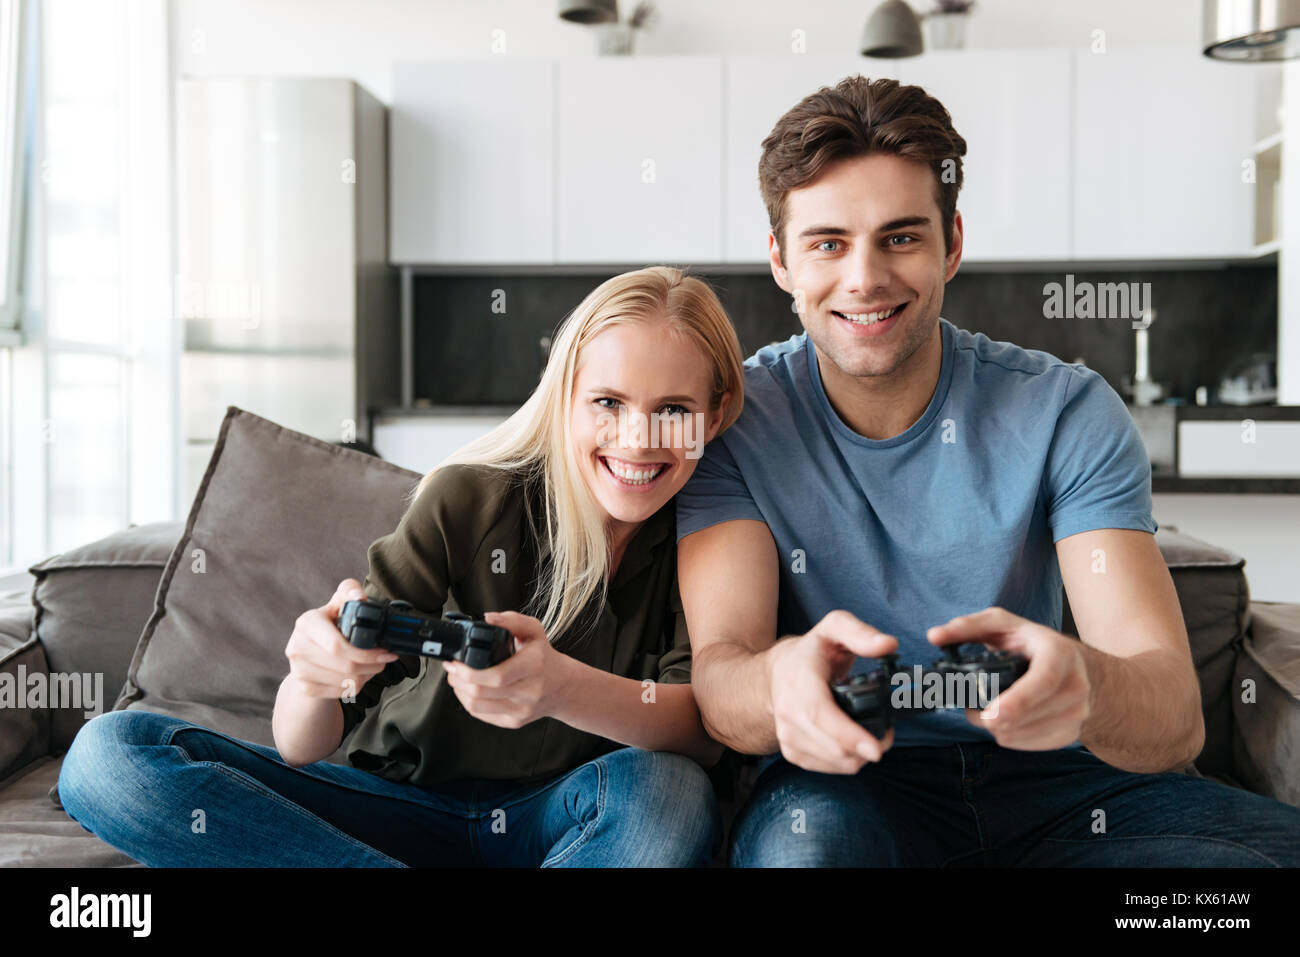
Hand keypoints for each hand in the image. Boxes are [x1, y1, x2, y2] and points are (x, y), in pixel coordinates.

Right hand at [284, 579, 399, 699]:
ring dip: (367, 675)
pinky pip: (340, 692)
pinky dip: (355, 686)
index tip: (386, 651)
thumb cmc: (329, 625)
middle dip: (372, 665)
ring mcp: (298, 670)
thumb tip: (359, 596)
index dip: (365, 652)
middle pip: (345, 666)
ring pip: (345, 681)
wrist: (307, 652)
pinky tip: (359, 675)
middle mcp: (297, 647)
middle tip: (386, 660)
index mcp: (306, 623)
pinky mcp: (305, 687)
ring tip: (374, 665)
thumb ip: (349, 592)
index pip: (337, 646)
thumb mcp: (337, 604)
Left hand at [441, 611, 569, 728]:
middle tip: (451, 669)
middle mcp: (529, 691)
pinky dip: (468, 702)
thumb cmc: (544, 658)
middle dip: (457, 680)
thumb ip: (512, 620)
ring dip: (459, 692)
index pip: (496, 676)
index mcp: (533, 666)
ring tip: (457, 679)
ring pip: (477, 707)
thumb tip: (488, 619)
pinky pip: (482, 715)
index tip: (455, 662)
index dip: (468, 671)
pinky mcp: (514, 722)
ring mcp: (521, 710)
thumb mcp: (534, 631)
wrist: (563, 687)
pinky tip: (467, 691)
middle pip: (481, 693)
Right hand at [768, 610, 897, 774]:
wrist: (777, 673)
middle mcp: (788, 713)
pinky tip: (854, 743)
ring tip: (872, 736)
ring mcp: (788, 736)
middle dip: (867, 747)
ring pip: (835, 762)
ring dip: (860, 756)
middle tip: (887, 734)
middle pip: (832, 746)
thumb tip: (888, 645)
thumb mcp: (834, 628)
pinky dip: (848, 761)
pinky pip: (829, 768)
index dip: (848, 735)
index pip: (820, 714)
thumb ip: (860, 633)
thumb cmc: (811, 652)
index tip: (875, 749)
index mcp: (798, 681)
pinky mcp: (793, 753)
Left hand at [927, 606, 1089, 749]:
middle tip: (972, 708)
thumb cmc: (1031, 643)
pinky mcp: (1071, 734)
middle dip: (991, 717)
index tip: (990, 715)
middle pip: (1028, 716)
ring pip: (1024, 734)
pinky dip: (1010, 737)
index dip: (1017, 702)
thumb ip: (966, 627)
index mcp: (1059, 654)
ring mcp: (1078, 713)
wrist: (1076, 667)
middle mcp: (1075, 685)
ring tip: (990, 710)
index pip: (1043, 682)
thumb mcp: (1001, 624)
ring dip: (998, 728)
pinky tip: (1007, 721)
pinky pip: (1029, 745)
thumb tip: (934, 636)